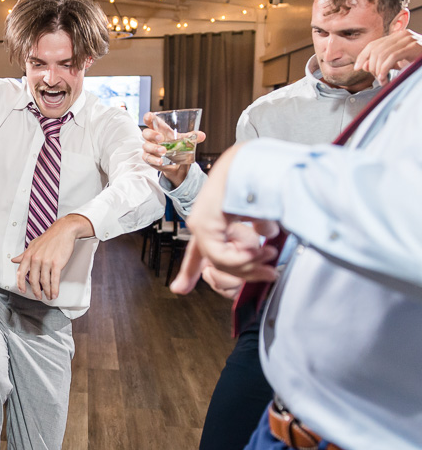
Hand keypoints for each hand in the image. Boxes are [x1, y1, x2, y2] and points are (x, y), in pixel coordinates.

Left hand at [11, 214, 93, 299]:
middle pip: (33, 280)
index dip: (20, 284)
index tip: (22, 290)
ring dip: (47, 291)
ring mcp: (46, 262)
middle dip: (35, 290)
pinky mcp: (56, 264)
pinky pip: (54, 280)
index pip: (21, 272)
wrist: (63, 230)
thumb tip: (14, 260)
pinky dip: (54, 289)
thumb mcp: (33, 245)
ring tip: (48, 296)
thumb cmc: (49, 238)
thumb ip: (23, 254)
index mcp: (28, 255)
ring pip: (44, 282)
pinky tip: (54, 293)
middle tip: (38, 296)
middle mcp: (35, 259)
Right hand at [141, 112, 205, 186]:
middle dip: (152, 134)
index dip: (148, 117)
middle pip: (146, 133)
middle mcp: (151, 138)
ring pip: (146, 146)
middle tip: (161, 138)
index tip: (149, 117)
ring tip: (164, 151)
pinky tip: (160, 161)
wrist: (176, 162)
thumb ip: (192, 137)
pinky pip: (147, 158)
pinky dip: (154, 159)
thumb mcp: (184, 140)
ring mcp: (149, 147)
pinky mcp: (148, 157)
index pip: (150, 120)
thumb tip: (202, 135)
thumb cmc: (176, 145)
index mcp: (158, 129)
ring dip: (154, 148)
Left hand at [170, 145, 280, 293]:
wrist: (258, 159)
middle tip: (270, 272)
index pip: (197, 254)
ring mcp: (201, 223)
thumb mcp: (259, 216)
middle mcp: (202, 224)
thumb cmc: (261, 182)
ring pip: (219, 264)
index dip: (188, 273)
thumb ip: (254, 234)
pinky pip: (219, 256)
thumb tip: (261, 247)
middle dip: (246, 274)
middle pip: (215, 268)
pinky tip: (259, 250)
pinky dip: (242, 258)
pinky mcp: (204, 223)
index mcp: (212, 221)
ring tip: (270, 254)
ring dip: (249, 265)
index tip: (179, 289)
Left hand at [354, 29, 421, 83]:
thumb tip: (363, 66)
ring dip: (378, 70)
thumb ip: (383, 61)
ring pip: (382, 54)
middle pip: (375, 49)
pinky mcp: (414, 46)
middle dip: (371, 65)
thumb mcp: (399, 61)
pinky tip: (384, 78)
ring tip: (381, 80)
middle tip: (376, 77)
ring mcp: (409, 39)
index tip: (357, 67)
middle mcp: (402, 35)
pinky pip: (392, 57)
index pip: (373, 44)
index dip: (362, 56)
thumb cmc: (418, 61)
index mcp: (397, 36)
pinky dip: (384, 69)